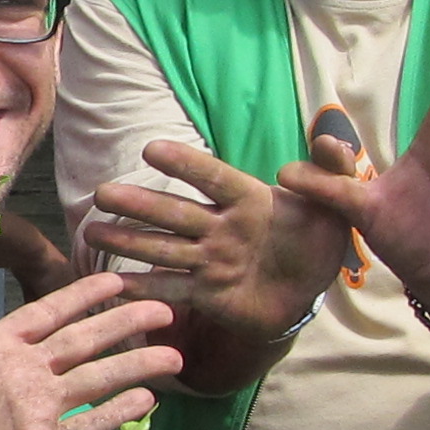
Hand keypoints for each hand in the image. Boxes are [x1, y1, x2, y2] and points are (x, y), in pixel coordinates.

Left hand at [0, 253, 176, 429]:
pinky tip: (146, 403)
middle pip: (83, 340)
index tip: (115, 276)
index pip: (45, 313)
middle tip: (166, 302)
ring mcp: (33, 413)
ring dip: (133, 365)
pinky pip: (83, 428)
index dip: (81, 294)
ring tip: (174, 352)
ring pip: (93, 379)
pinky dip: (114, 415)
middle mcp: (20, 378)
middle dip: (122, 322)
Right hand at [75, 139, 349, 359]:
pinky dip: (145, 289)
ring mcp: (211, 261)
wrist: (310, 292)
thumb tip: (329, 136)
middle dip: (139, 203)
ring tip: (92, 232)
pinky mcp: (208, 294)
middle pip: (175, 213)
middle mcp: (221, 228)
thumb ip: (332, 171)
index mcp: (248, 200)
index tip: (151, 150)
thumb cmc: (318, 242)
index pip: (213, 178)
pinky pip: (173, 289)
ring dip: (129, 241)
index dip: (185, 165)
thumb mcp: (336, 206)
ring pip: (165, 248)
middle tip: (102, 193)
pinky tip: (115, 285)